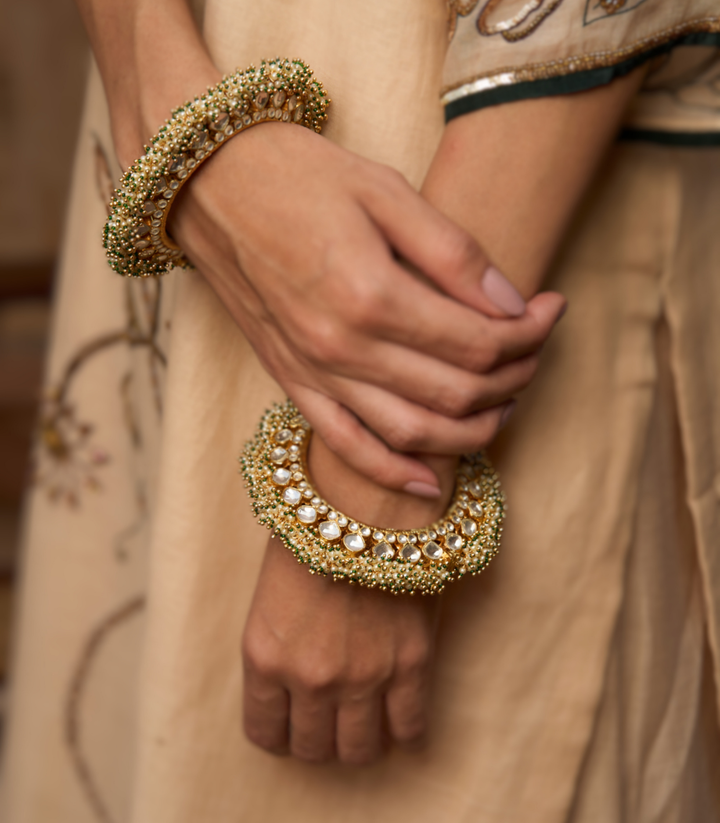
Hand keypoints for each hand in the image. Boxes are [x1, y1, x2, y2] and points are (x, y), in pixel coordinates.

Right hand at [170, 122, 565, 492]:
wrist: (210, 185)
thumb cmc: (298, 177)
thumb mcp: (385, 191)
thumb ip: (453, 253)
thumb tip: (513, 302)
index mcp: (370, 294)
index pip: (478, 340)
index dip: (530, 333)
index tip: (552, 308)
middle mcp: (342, 348)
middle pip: (455, 391)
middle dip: (513, 377)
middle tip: (537, 350)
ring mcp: (314, 373)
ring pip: (413, 432)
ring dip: (472, 429)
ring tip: (506, 402)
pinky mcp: (292, 382)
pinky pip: (347, 446)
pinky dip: (392, 473)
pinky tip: (430, 485)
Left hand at [242, 534, 438, 764]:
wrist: (365, 499)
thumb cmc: (312, 536)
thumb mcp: (271, 598)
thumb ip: (278, 652)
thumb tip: (292, 692)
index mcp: (264, 657)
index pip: (265, 732)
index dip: (280, 734)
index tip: (292, 725)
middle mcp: (310, 676)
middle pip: (313, 749)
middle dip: (319, 739)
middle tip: (330, 719)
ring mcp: (363, 676)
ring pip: (359, 751)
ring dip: (359, 743)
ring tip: (364, 720)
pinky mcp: (410, 666)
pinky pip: (410, 730)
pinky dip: (405, 733)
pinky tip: (400, 717)